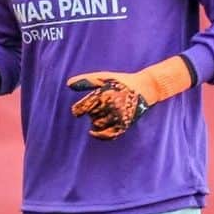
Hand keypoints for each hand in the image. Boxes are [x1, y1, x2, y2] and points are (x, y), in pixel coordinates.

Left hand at [68, 56, 192, 139]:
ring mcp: (117, 116)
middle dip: (92, 112)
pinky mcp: (124, 124)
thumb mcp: (103, 77)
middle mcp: (109, 107)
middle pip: (90, 116)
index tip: (79, 111)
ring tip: (105, 113)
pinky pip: (108, 135)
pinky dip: (99, 136)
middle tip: (101, 106)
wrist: (146, 88)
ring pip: (97, 125)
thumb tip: (67, 84)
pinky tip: (92, 133)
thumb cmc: (122, 81)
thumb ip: (85, 81)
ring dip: (97, 122)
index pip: (81, 109)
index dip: (78, 110)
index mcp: (103, 95)